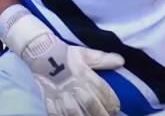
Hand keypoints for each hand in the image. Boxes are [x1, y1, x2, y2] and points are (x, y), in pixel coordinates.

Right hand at [4, 10, 124, 115]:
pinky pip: (58, 115)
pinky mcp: (50, 102)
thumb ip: (104, 59)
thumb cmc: (67, 55)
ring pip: (76, 113)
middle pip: (92, 104)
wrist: (42, 54)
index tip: (116, 108)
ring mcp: (62, 96)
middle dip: (102, 113)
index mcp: (85, 75)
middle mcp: (75, 86)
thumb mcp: (86, 54)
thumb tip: (122, 61)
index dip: (112, 102)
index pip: (103, 91)